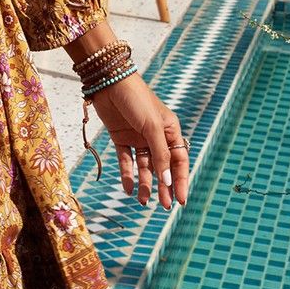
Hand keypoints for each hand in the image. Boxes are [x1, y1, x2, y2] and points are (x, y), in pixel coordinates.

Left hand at [90, 72, 188, 209]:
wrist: (109, 82)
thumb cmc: (137, 100)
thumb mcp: (152, 127)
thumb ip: (160, 154)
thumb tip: (167, 181)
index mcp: (170, 131)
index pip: (179, 160)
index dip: (180, 180)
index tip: (180, 200)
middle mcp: (155, 136)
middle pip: (162, 166)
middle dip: (163, 186)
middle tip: (163, 206)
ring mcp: (137, 138)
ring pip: (144, 166)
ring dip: (144, 183)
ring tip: (143, 200)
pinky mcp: (120, 138)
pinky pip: (126, 160)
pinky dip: (127, 174)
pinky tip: (127, 188)